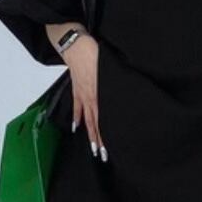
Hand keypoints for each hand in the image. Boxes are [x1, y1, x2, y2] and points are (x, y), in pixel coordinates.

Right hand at [64, 35, 106, 161]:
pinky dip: (76, 117)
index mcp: (99, 93)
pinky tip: (76, 127)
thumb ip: (117, 82)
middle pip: (95, 124)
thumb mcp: (110, 68)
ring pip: (86, 119)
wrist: (76, 45)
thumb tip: (126, 92)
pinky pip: (77, 107)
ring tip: (92, 148)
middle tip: (102, 156)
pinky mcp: (76, 89)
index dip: (105, 136)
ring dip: (89, 134)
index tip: (108, 149)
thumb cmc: (94, 53)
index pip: (102, 120)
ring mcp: (82, 94)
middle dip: (99, 141)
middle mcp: (90, 97)